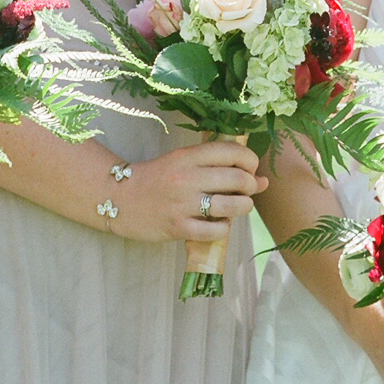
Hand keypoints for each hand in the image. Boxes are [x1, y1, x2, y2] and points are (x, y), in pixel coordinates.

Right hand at [112, 138, 266, 244]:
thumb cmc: (157, 178)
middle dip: (251, 186)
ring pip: (233, 206)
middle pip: (239, 179)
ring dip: (243, 207)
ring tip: (236, 206)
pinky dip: (224, 228)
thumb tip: (264, 180)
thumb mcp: (183, 161)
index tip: (249, 169)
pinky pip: (217, 231)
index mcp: (188, 155)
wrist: (118, 199)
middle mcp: (187, 177)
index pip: (234, 152)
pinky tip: (218, 223)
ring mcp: (183, 204)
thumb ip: (219, 166)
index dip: (251, 161)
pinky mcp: (178, 228)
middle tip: (245, 190)